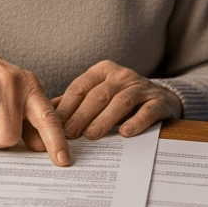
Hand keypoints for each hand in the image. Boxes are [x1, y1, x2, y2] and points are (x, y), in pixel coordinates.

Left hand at [55, 60, 182, 139]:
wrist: (162, 98)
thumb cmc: (121, 98)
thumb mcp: (98, 93)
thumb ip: (75, 102)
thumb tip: (46, 115)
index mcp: (103, 71)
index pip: (80, 87)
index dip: (67, 107)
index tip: (55, 125)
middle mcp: (122, 75)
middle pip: (99, 95)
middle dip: (82, 115)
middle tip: (70, 134)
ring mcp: (141, 87)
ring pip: (121, 102)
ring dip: (104, 119)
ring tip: (91, 135)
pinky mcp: (158, 101)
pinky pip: (147, 111)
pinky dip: (136, 122)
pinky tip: (125, 133)